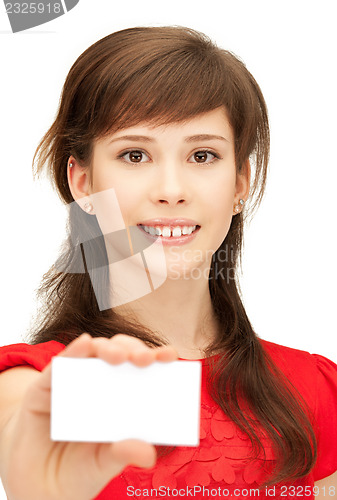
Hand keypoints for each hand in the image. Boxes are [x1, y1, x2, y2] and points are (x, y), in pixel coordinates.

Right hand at [3, 334, 177, 499]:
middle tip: (145, 358)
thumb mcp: (102, 465)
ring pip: (92, 353)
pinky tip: (85, 344)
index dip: (155, 359)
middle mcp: (98, 385)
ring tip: (118, 356)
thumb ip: (122, 456)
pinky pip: (58, 366)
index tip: (171, 356)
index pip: (141, 371)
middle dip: (133, 350)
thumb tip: (148, 452)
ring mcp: (71, 383)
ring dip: (107, 348)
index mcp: (119, 399)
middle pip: (119, 355)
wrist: (34, 486)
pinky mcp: (43, 388)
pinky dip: (73, 352)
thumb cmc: (75, 472)